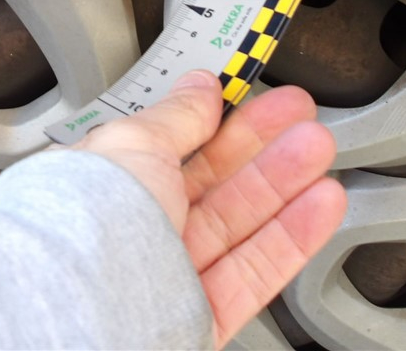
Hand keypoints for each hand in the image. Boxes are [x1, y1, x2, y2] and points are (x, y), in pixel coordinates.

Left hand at [74, 70, 345, 348]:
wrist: (85, 308)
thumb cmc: (87, 222)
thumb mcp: (132, 143)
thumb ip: (175, 116)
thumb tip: (200, 88)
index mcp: (103, 184)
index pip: (164, 146)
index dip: (212, 119)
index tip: (248, 98)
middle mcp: (132, 231)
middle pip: (208, 184)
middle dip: (258, 144)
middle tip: (296, 114)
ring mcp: (166, 274)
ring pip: (236, 225)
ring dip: (282, 182)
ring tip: (318, 146)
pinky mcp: (199, 317)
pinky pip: (253, 273)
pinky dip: (290, 238)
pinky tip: (319, 204)